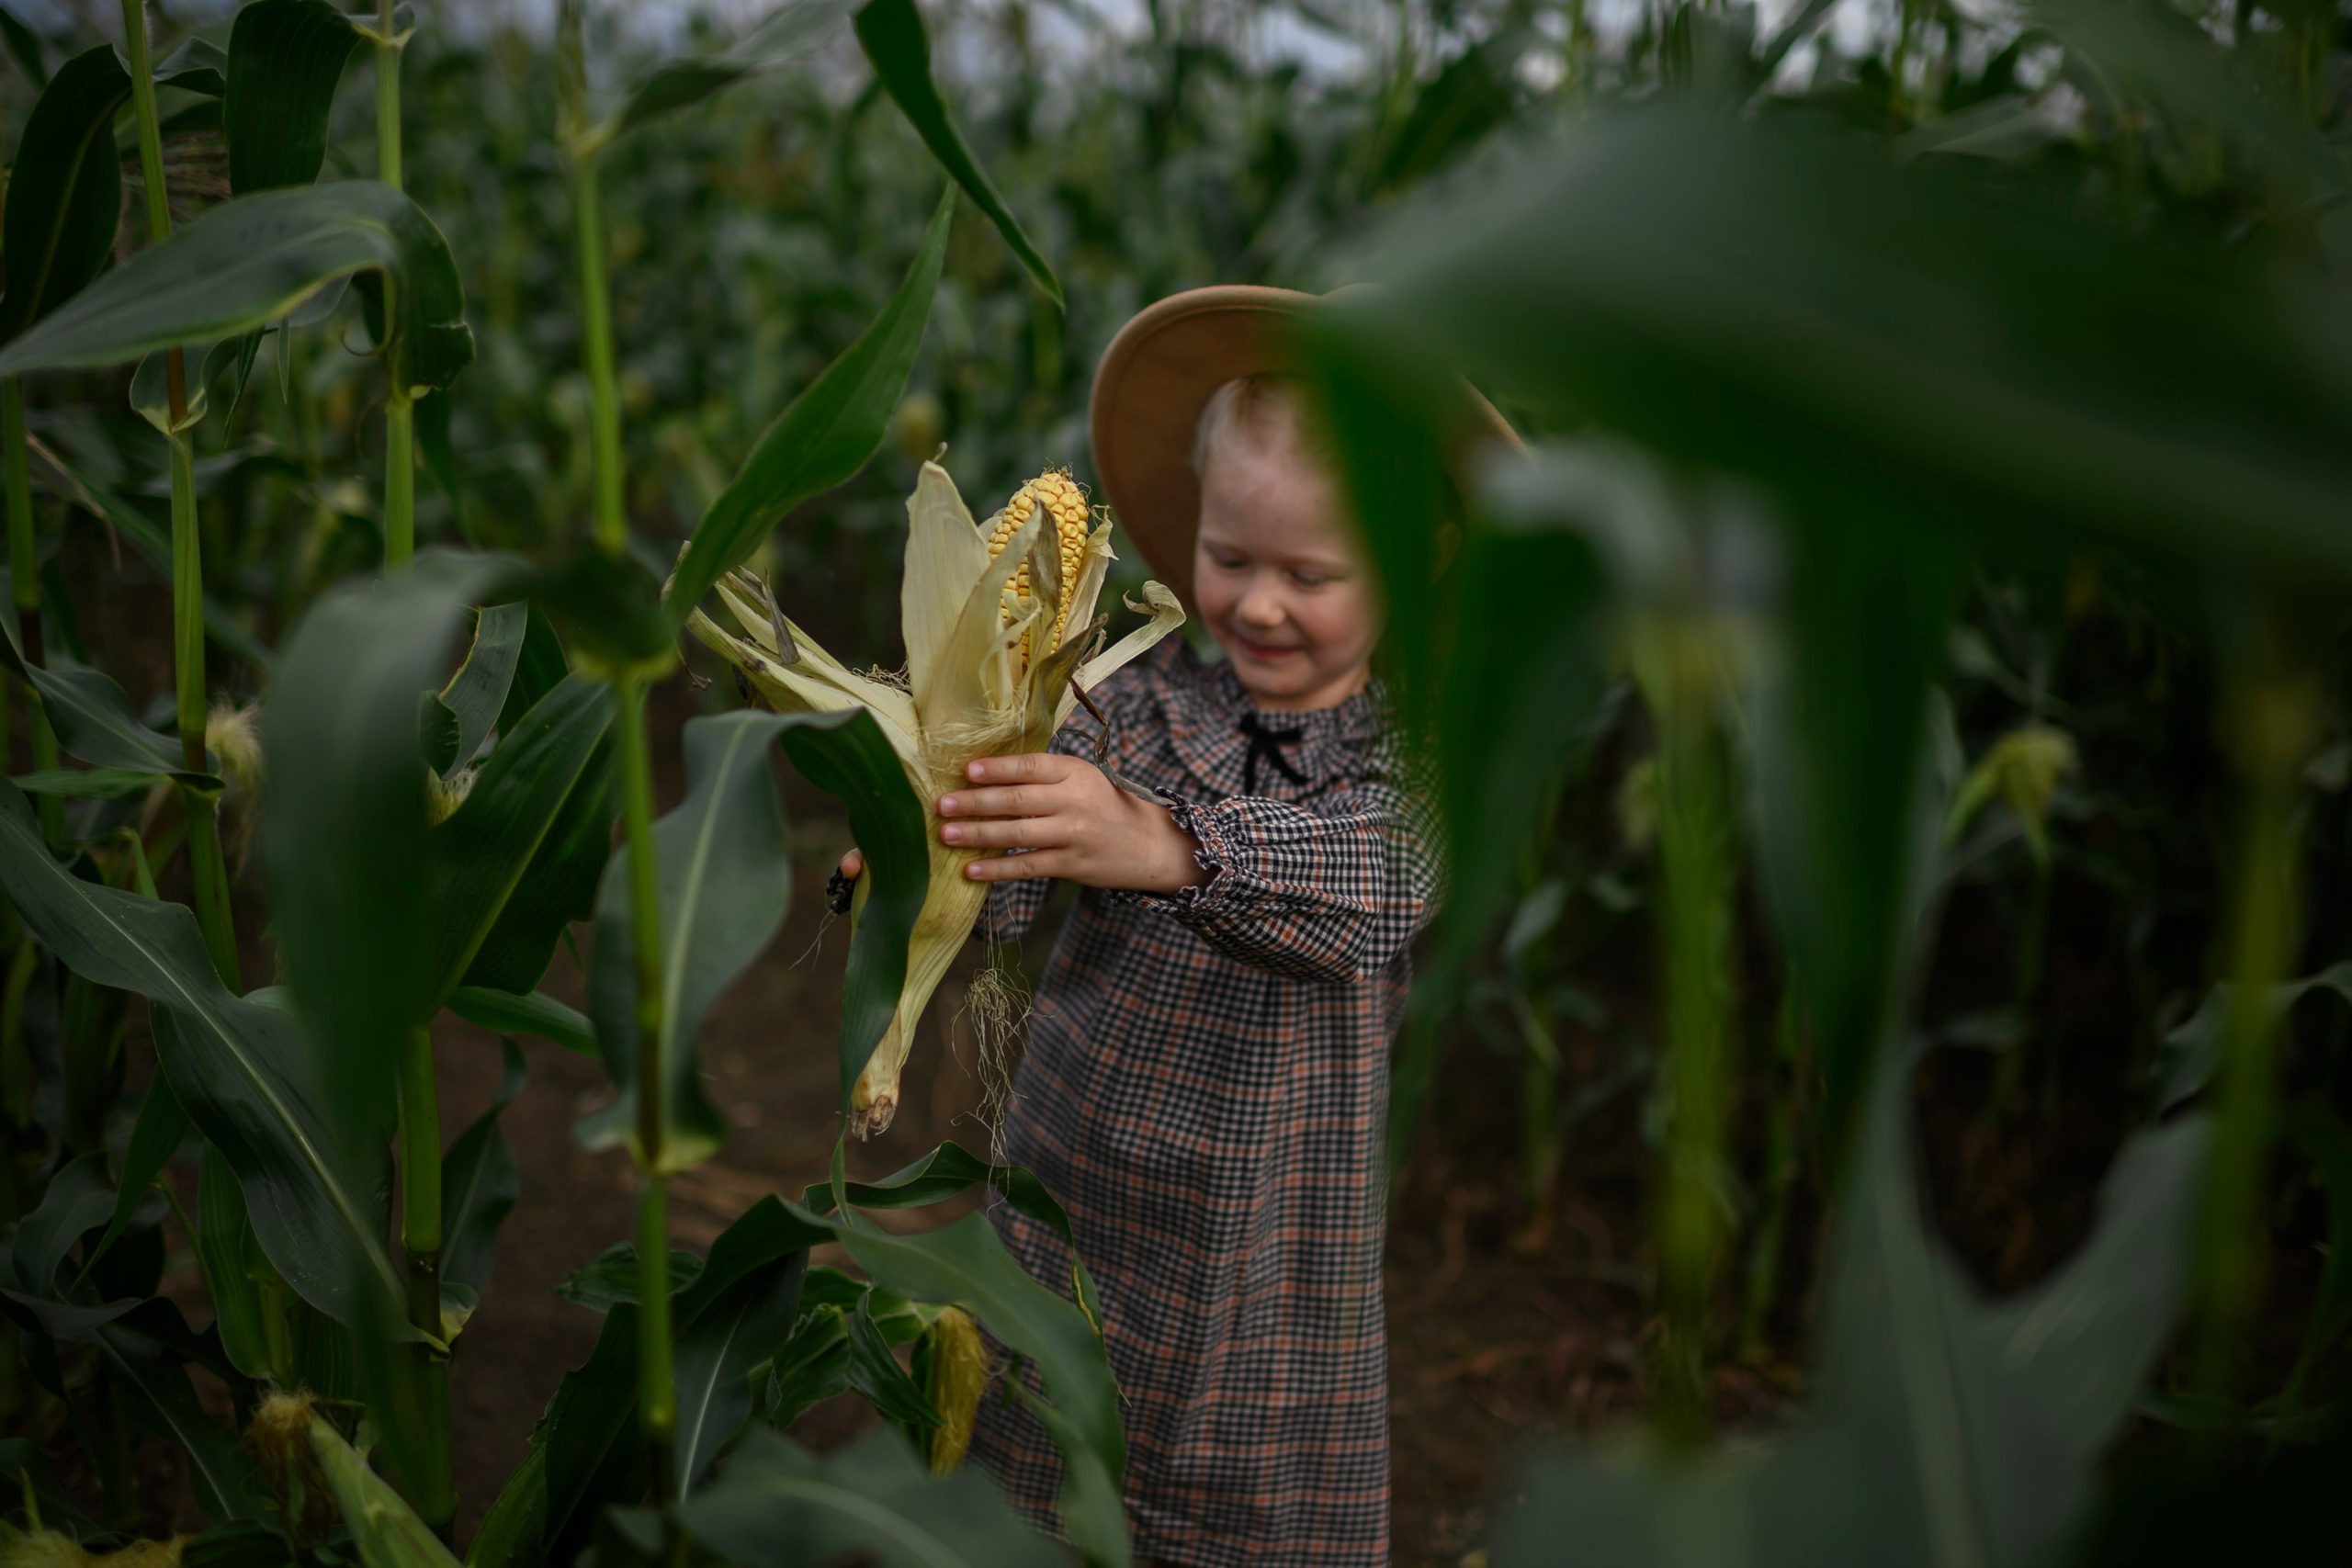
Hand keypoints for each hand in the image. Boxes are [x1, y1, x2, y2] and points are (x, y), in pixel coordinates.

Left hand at [939, 753, 1206, 893]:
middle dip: (976, 802)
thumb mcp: (1083, 778)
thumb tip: (986, 772)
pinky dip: (997, 869)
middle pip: (1018, 800)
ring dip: (979, 835)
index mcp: (1075, 771)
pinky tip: (971, 870)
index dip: (998, 768)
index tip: (967, 770)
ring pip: (1018, 834)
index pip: (1031, 766)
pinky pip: (1027, 866)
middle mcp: (1074, 801)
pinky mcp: (1071, 864)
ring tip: (947, 834)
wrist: (1150, 844)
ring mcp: (1073, 834)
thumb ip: (1044, 775)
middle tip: (942, 804)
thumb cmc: (1105, 805)